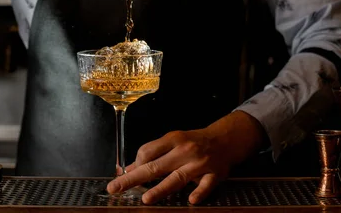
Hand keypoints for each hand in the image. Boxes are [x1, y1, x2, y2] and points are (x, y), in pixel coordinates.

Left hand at [106, 110, 266, 204]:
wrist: (225, 139)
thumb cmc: (194, 141)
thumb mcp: (173, 141)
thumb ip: (154, 153)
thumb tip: (130, 168)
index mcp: (173, 139)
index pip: (148, 151)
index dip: (135, 163)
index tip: (128, 173)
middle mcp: (185, 150)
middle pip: (156, 166)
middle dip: (134, 178)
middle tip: (116, 188)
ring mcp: (200, 163)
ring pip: (178, 177)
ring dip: (161, 188)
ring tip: (146, 199)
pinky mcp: (215, 174)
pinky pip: (206, 185)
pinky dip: (199, 192)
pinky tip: (190, 201)